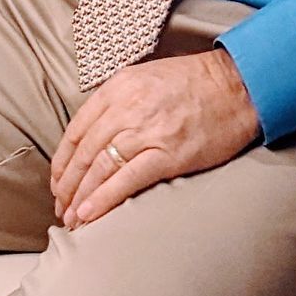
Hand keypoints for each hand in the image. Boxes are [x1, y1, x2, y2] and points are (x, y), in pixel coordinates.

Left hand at [48, 49, 258, 227]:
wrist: (237, 85)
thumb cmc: (196, 82)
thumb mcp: (147, 77)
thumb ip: (119, 100)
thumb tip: (96, 132)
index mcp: (119, 87)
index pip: (77, 129)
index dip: (63, 161)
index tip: (58, 180)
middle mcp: (127, 107)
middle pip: (84, 152)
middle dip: (67, 184)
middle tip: (61, 206)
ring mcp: (146, 131)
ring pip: (99, 168)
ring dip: (80, 197)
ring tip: (72, 218)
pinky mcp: (167, 153)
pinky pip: (126, 180)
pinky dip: (103, 199)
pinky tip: (90, 214)